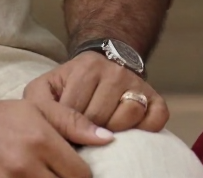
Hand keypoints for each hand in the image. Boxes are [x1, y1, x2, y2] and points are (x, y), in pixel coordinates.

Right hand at [0, 97, 111, 177]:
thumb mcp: (37, 110)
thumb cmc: (0, 118)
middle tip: (63, 174)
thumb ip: (73, 123)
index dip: (84, 177)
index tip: (78, 172)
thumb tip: (108, 139)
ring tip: (45, 176)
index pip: (81, 175)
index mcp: (40, 141)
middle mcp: (24, 167)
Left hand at [24, 52, 168, 132]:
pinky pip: (156, 118)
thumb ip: (46, 111)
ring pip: (127, 117)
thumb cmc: (68, 85)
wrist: (102, 62)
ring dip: (114, 130)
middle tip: (83, 131)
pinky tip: (131, 129)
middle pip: (100, 118)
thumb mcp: (46, 90)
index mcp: (85, 67)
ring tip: (104, 128)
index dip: (66, 130)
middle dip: (88, 133)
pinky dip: (146, 129)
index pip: (74, 113)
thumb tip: (70, 139)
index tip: (64, 133)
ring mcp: (136, 82)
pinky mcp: (155, 95)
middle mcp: (114, 70)